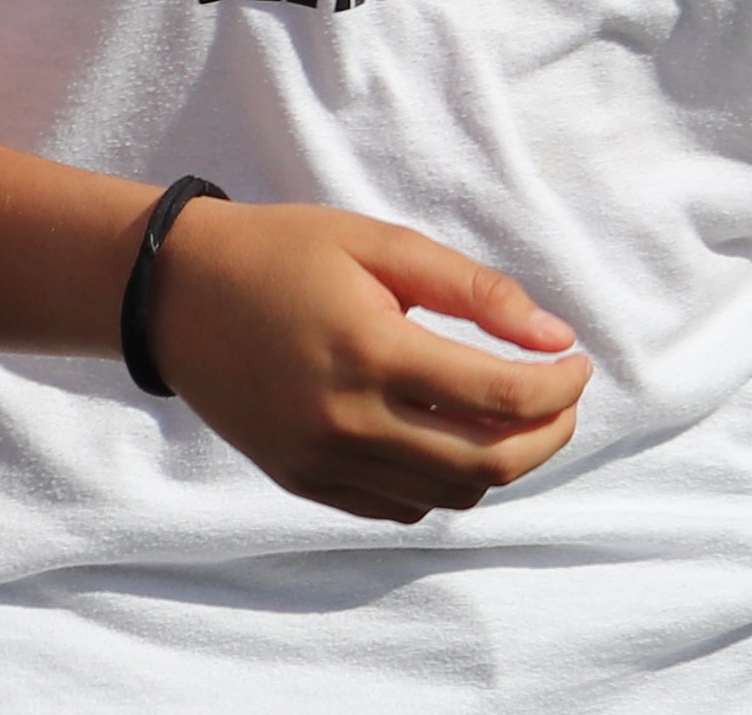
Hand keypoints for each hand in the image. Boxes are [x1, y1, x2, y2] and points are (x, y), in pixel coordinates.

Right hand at [144, 198, 592, 521]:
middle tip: (562, 399)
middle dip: (548, 436)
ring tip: (510, 416)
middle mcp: (347, 420)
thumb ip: (475, 291)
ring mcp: (321, 460)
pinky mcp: (302, 480)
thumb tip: (555, 337)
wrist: (175, 292)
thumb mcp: (382, 244)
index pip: (502, 398)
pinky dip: (442, 484)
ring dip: (499, 462)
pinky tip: (447, 437)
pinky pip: (398, 507)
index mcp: (372, 351)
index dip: (560, 387)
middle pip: (487, 464)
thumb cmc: (285, 252)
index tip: (576, 361)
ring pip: (448, 495)